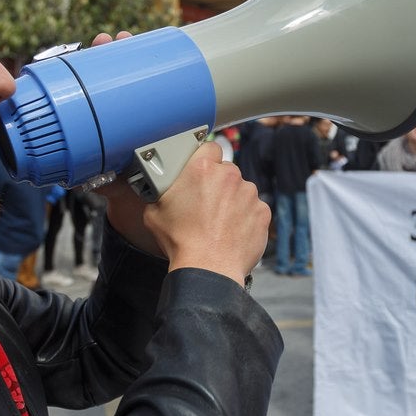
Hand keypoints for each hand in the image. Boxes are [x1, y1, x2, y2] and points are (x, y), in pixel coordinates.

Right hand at [121, 142, 268, 287]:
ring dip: (232, 201)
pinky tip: (231, 232)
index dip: (205, 158)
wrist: (208, 269)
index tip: (201, 170)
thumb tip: (161, 187)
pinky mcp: (262, 212)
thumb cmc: (180, 241)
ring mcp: (249, 193)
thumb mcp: (154, 211)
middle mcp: (229, 175)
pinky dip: (246, 218)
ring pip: (241, 190)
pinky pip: (254, 209)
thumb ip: (163, 190)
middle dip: (218, 183)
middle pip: (226, 171)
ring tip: (218, 223)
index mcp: (201, 168)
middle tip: (205, 204)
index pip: (209, 147)